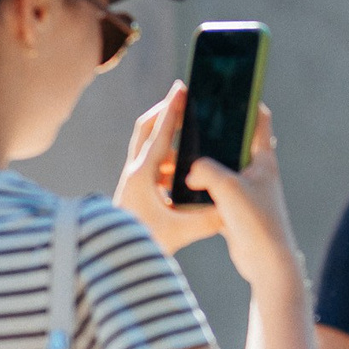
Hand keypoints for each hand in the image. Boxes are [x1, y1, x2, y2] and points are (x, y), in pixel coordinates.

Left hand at [115, 85, 222, 255]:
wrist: (114, 259)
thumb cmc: (147, 242)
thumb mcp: (183, 231)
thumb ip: (210, 218)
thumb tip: (234, 206)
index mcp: (143, 175)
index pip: (161, 133)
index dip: (173, 110)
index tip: (182, 88)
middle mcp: (134, 172)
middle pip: (146, 129)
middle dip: (164, 112)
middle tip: (182, 99)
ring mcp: (132, 179)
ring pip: (148, 146)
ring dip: (168, 139)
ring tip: (192, 138)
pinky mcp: (134, 189)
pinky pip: (152, 164)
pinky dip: (168, 161)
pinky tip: (184, 172)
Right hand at [180, 105, 305, 294]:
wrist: (266, 263)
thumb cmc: (256, 223)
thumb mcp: (227, 188)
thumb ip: (205, 169)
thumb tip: (188, 169)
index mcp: (263, 160)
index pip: (259, 120)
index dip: (245, 102)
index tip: (226, 90)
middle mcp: (258, 172)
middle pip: (235, 142)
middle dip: (214, 132)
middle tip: (190, 120)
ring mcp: (248, 191)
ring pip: (221, 168)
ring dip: (202, 162)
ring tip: (176, 154)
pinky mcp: (237, 209)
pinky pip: (215, 190)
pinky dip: (199, 186)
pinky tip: (178, 184)